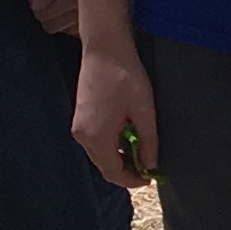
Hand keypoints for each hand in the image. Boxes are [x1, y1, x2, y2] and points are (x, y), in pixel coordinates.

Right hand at [72, 48, 157, 190]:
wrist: (104, 49)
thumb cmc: (125, 76)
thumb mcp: (144, 110)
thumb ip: (148, 141)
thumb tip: (151, 164)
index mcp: (97, 136)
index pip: (112, 172)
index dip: (131, 180)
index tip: (149, 178)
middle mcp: (82, 135)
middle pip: (104, 166)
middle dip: (125, 170)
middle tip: (148, 166)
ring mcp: (78, 126)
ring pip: (99, 154)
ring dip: (119, 157)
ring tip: (141, 150)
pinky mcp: (80, 117)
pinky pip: (95, 141)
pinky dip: (111, 145)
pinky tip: (128, 135)